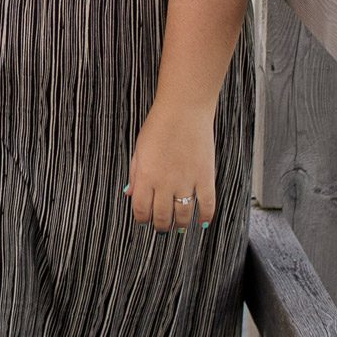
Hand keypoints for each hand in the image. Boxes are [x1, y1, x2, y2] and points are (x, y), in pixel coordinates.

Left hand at [125, 102, 215, 231]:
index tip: (144, 221)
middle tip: (162, 227)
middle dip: (160, 226)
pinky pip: (207, 204)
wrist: (184, 109)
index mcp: (145, 176)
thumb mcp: (139, 149)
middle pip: (162, 217)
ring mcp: (186, 181)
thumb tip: (129, 194)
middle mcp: (164, 183)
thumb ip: (135, 173)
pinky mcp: (205, 176)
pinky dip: (205, 216)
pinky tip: (202, 222)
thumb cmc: (159, 125)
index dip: (142, 219)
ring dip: (180, 225)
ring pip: (183, 215)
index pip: (141, 209)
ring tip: (179, 226)